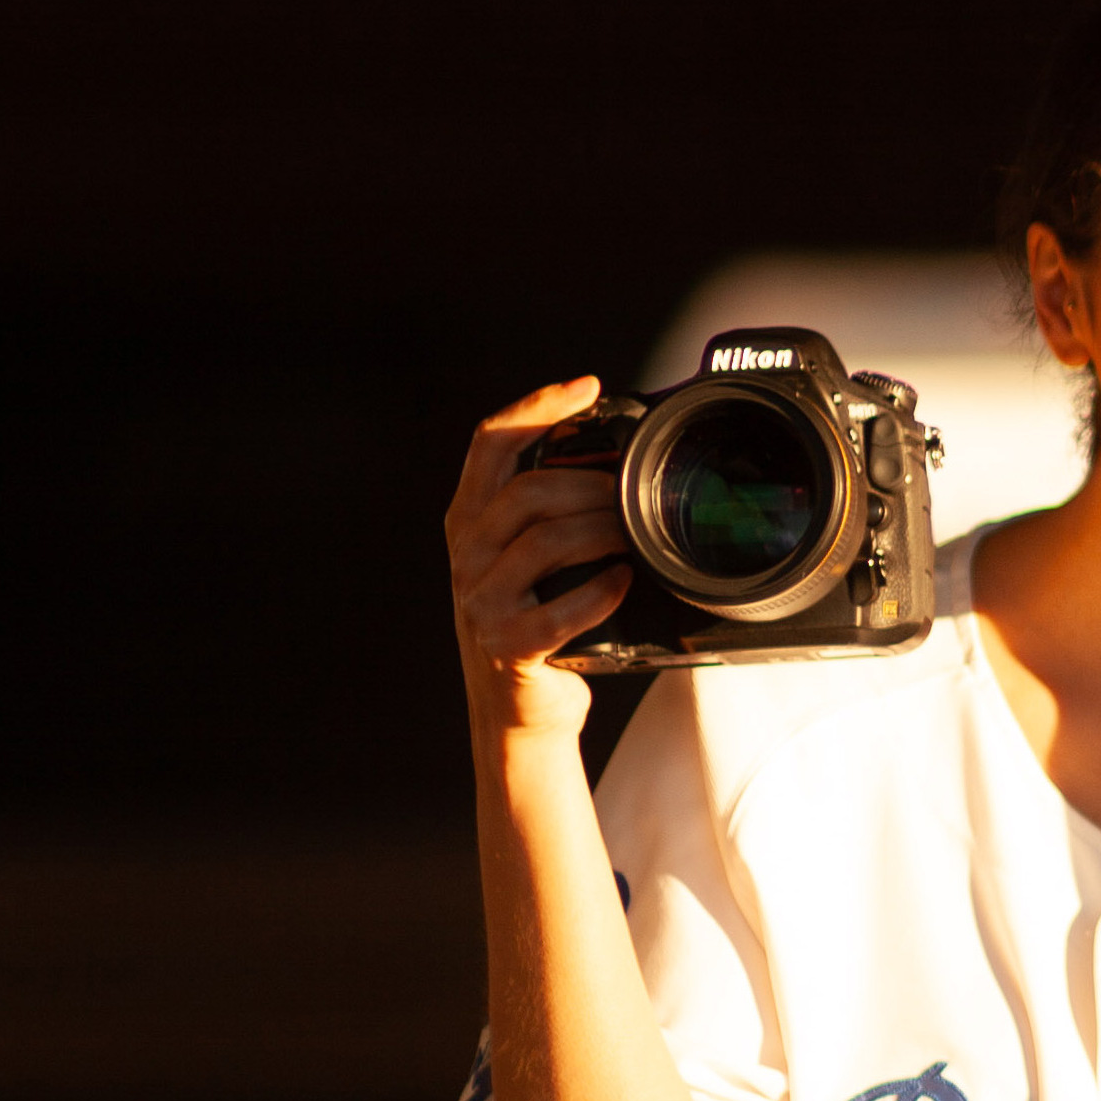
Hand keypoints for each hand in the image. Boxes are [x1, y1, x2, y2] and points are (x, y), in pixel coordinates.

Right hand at [444, 375, 635, 740]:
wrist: (521, 712)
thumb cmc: (537, 629)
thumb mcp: (527, 562)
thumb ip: (547, 514)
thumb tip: (615, 465)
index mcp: (469, 521)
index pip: (491, 442)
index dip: (537, 407)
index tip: (588, 388)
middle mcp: (467, 555)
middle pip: (527, 490)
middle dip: (591, 487)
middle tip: (631, 497)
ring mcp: (481, 601)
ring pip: (546, 541)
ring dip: (603, 532)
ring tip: (633, 538)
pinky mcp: (509, 645)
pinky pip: (562, 608)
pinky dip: (602, 591)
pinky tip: (622, 582)